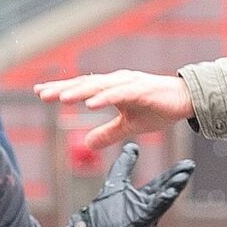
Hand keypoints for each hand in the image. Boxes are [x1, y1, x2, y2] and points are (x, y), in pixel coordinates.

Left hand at [34, 69, 195, 155]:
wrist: (187, 100)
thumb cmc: (158, 108)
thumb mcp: (128, 126)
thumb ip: (107, 134)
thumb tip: (87, 144)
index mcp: (112, 88)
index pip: (82, 88)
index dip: (61, 90)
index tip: (40, 93)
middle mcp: (117, 82)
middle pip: (85, 85)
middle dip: (62, 89)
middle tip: (41, 94)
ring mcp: (129, 84)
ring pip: (99, 87)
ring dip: (79, 92)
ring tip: (61, 99)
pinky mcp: (142, 91)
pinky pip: (120, 94)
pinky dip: (104, 98)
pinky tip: (90, 104)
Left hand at [65, 144, 194, 226]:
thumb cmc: (103, 216)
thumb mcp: (115, 183)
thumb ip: (124, 165)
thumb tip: (132, 146)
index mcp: (142, 198)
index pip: (160, 183)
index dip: (173, 174)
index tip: (186, 163)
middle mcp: (145, 207)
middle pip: (165, 190)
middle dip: (177, 178)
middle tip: (190, 166)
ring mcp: (142, 216)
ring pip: (161, 200)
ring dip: (173, 188)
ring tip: (183, 176)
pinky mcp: (137, 224)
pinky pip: (151, 213)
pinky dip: (160, 203)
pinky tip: (168, 193)